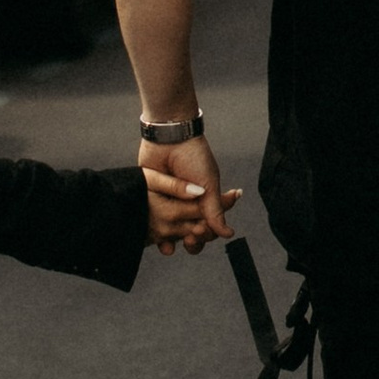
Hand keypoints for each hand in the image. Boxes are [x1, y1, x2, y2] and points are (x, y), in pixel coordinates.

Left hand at [140, 136, 239, 253]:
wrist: (169, 136)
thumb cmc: (193, 155)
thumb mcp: (208, 184)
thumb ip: (215, 211)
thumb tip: (228, 233)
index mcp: (202, 201)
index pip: (208, 227)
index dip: (206, 233)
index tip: (203, 230)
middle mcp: (185, 204)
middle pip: (190, 234)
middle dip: (192, 240)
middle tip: (191, 237)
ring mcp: (167, 202)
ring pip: (171, 231)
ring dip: (174, 241)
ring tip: (174, 243)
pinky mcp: (150, 199)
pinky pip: (152, 222)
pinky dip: (156, 236)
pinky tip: (160, 243)